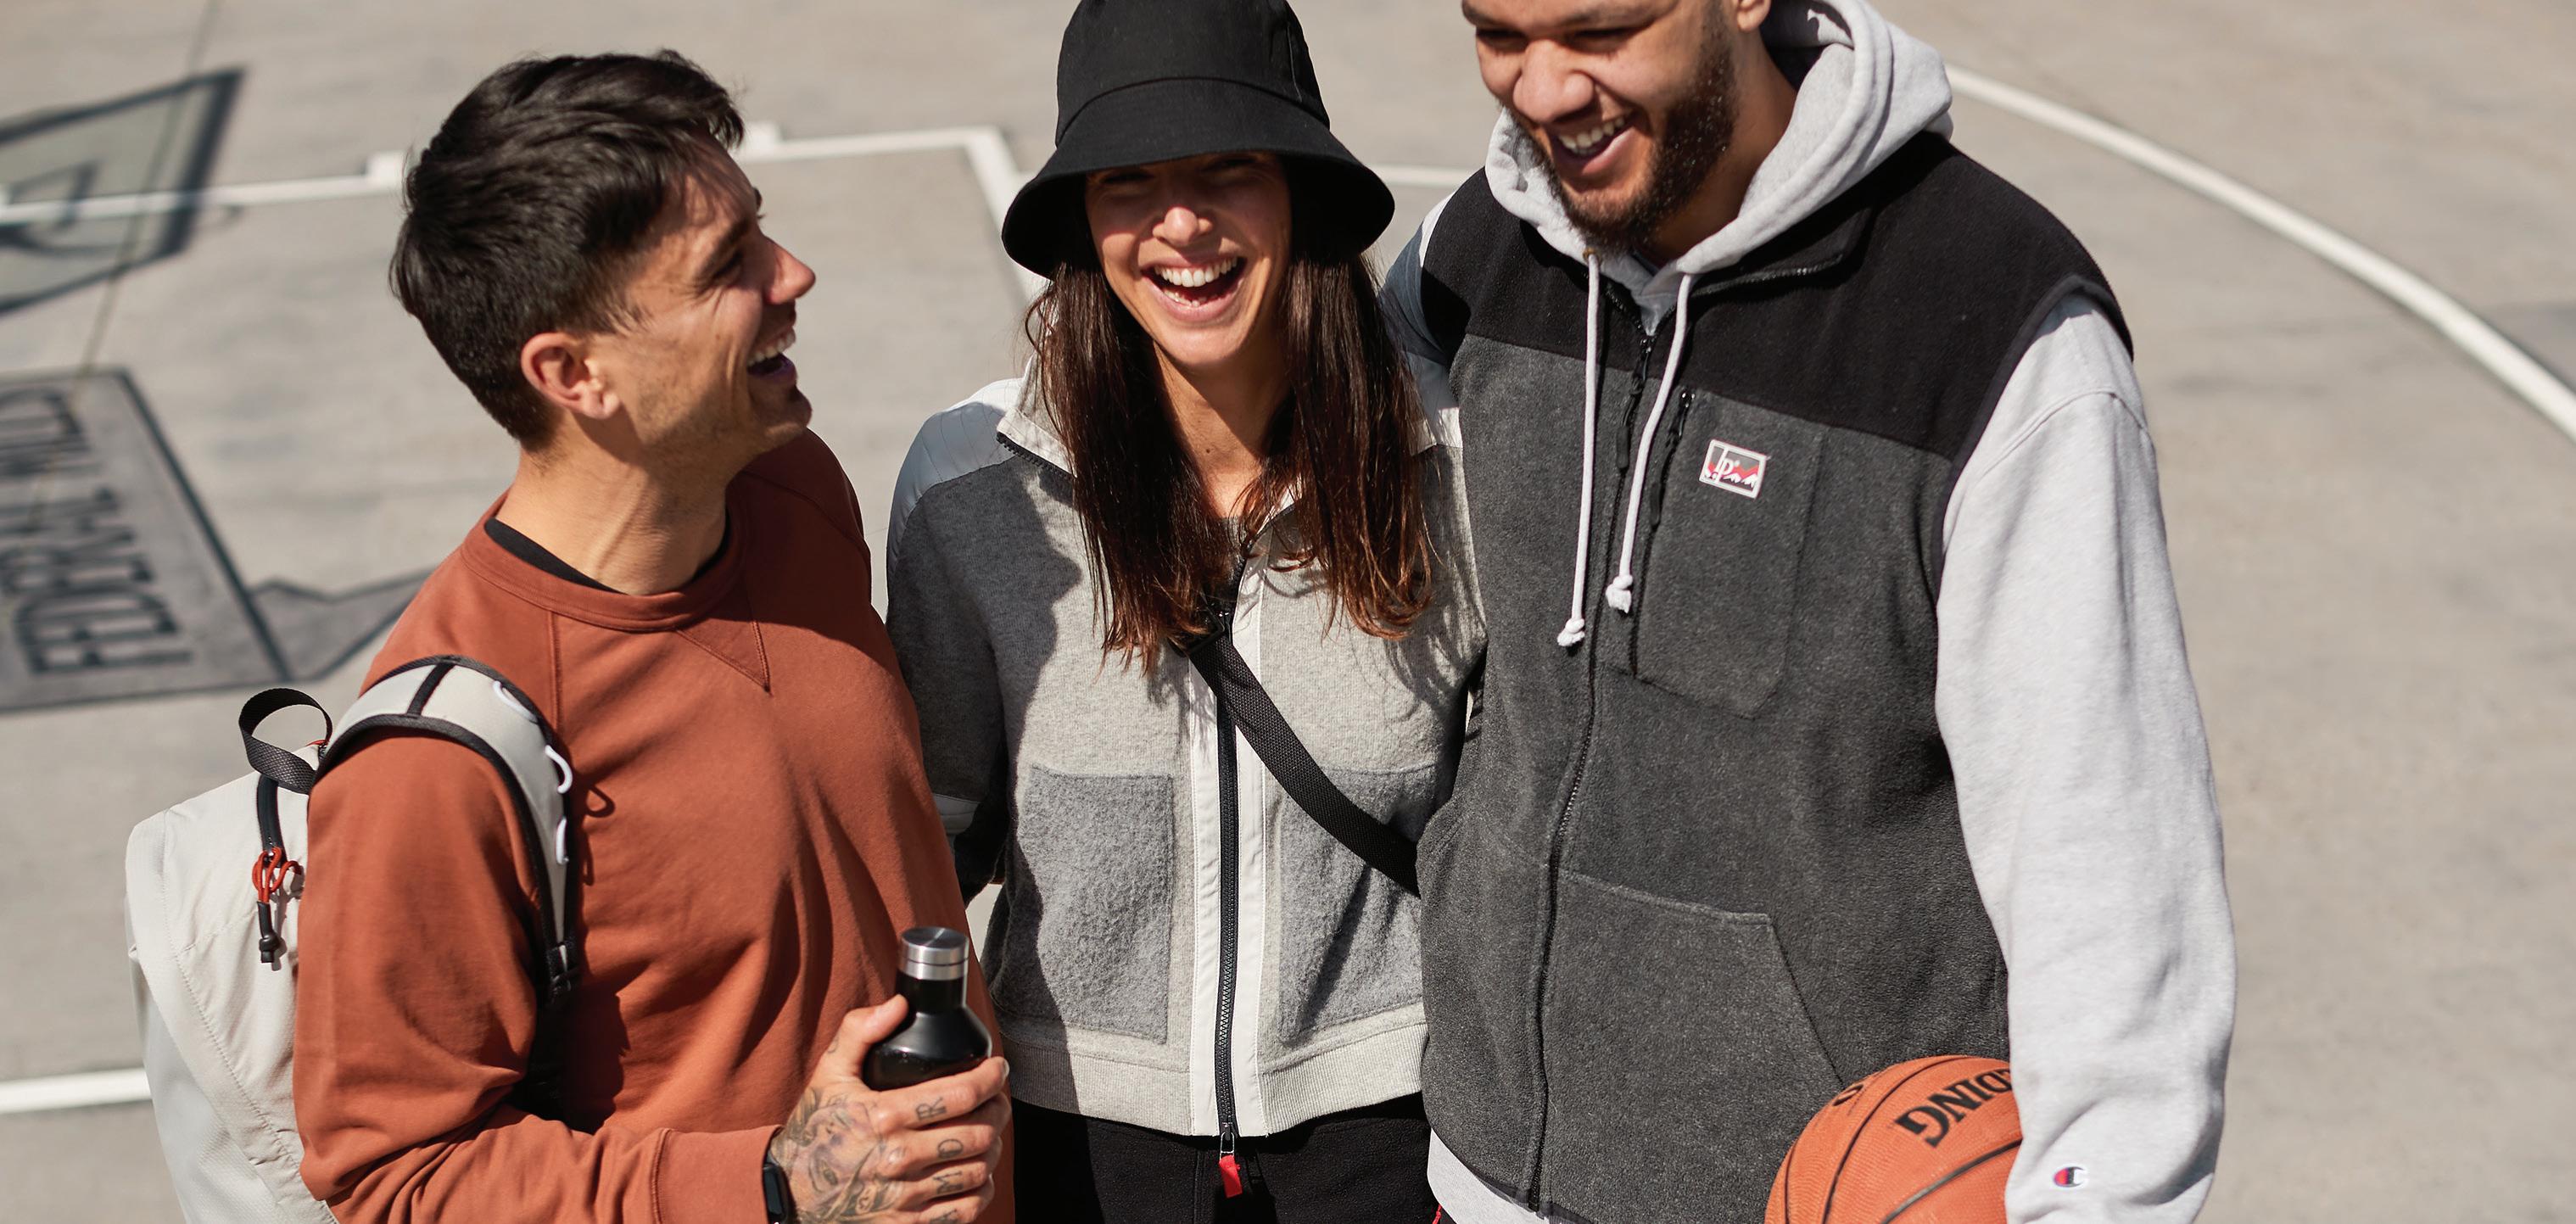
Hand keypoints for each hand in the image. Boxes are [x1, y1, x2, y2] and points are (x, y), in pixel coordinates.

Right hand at [767, 998, 1010, 1222]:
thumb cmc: (815, 1127)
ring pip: (977, 1171)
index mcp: (883, 1116)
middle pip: (977, 1133)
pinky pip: (964, 1211)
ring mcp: (904, 1196)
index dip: (990, 1078)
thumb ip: (859, 1031)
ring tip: (989, 1132)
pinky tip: (976, 1173)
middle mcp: (897, 1158)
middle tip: (998, 1099)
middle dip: (998, 1110)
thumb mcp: (828, 1073)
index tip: (999, 1068)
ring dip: (993, 1148)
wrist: (789, 1190)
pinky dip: (980, 1190)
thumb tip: (900, 1003)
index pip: (959, 1094)